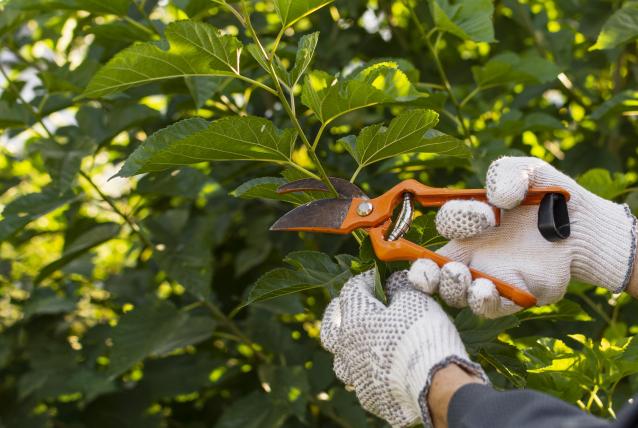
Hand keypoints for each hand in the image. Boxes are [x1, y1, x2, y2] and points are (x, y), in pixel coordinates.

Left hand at [320, 270, 485, 426]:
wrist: (436, 386)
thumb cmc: (422, 335)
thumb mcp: (414, 299)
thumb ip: (399, 286)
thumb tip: (393, 282)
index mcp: (354, 320)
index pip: (352, 290)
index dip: (367, 280)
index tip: (381, 278)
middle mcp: (347, 349)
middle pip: (331, 327)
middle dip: (340, 314)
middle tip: (354, 308)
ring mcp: (356, 376)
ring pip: (342, 359)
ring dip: (350, 348)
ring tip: (364, 343)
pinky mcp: (369, 397)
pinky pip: (362, 381)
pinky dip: (369, 371)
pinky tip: (382, 369)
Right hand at [408, 156, 637, 317]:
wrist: (586, 226)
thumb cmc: (551, 197)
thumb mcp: (529, 171)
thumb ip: (507, 172)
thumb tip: (497, 198)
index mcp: (470, 225)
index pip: (446, 225)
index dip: (457, 219)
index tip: (486, 215)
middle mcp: (473, 254)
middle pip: (433, 271)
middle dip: (425, 273)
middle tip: (435, 268)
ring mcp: (491, 278)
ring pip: (456, 293)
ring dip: (452, 288)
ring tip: (462, 277)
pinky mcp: (514, 296)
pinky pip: (489, 308)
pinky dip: (482, 302)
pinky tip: (484, 290)